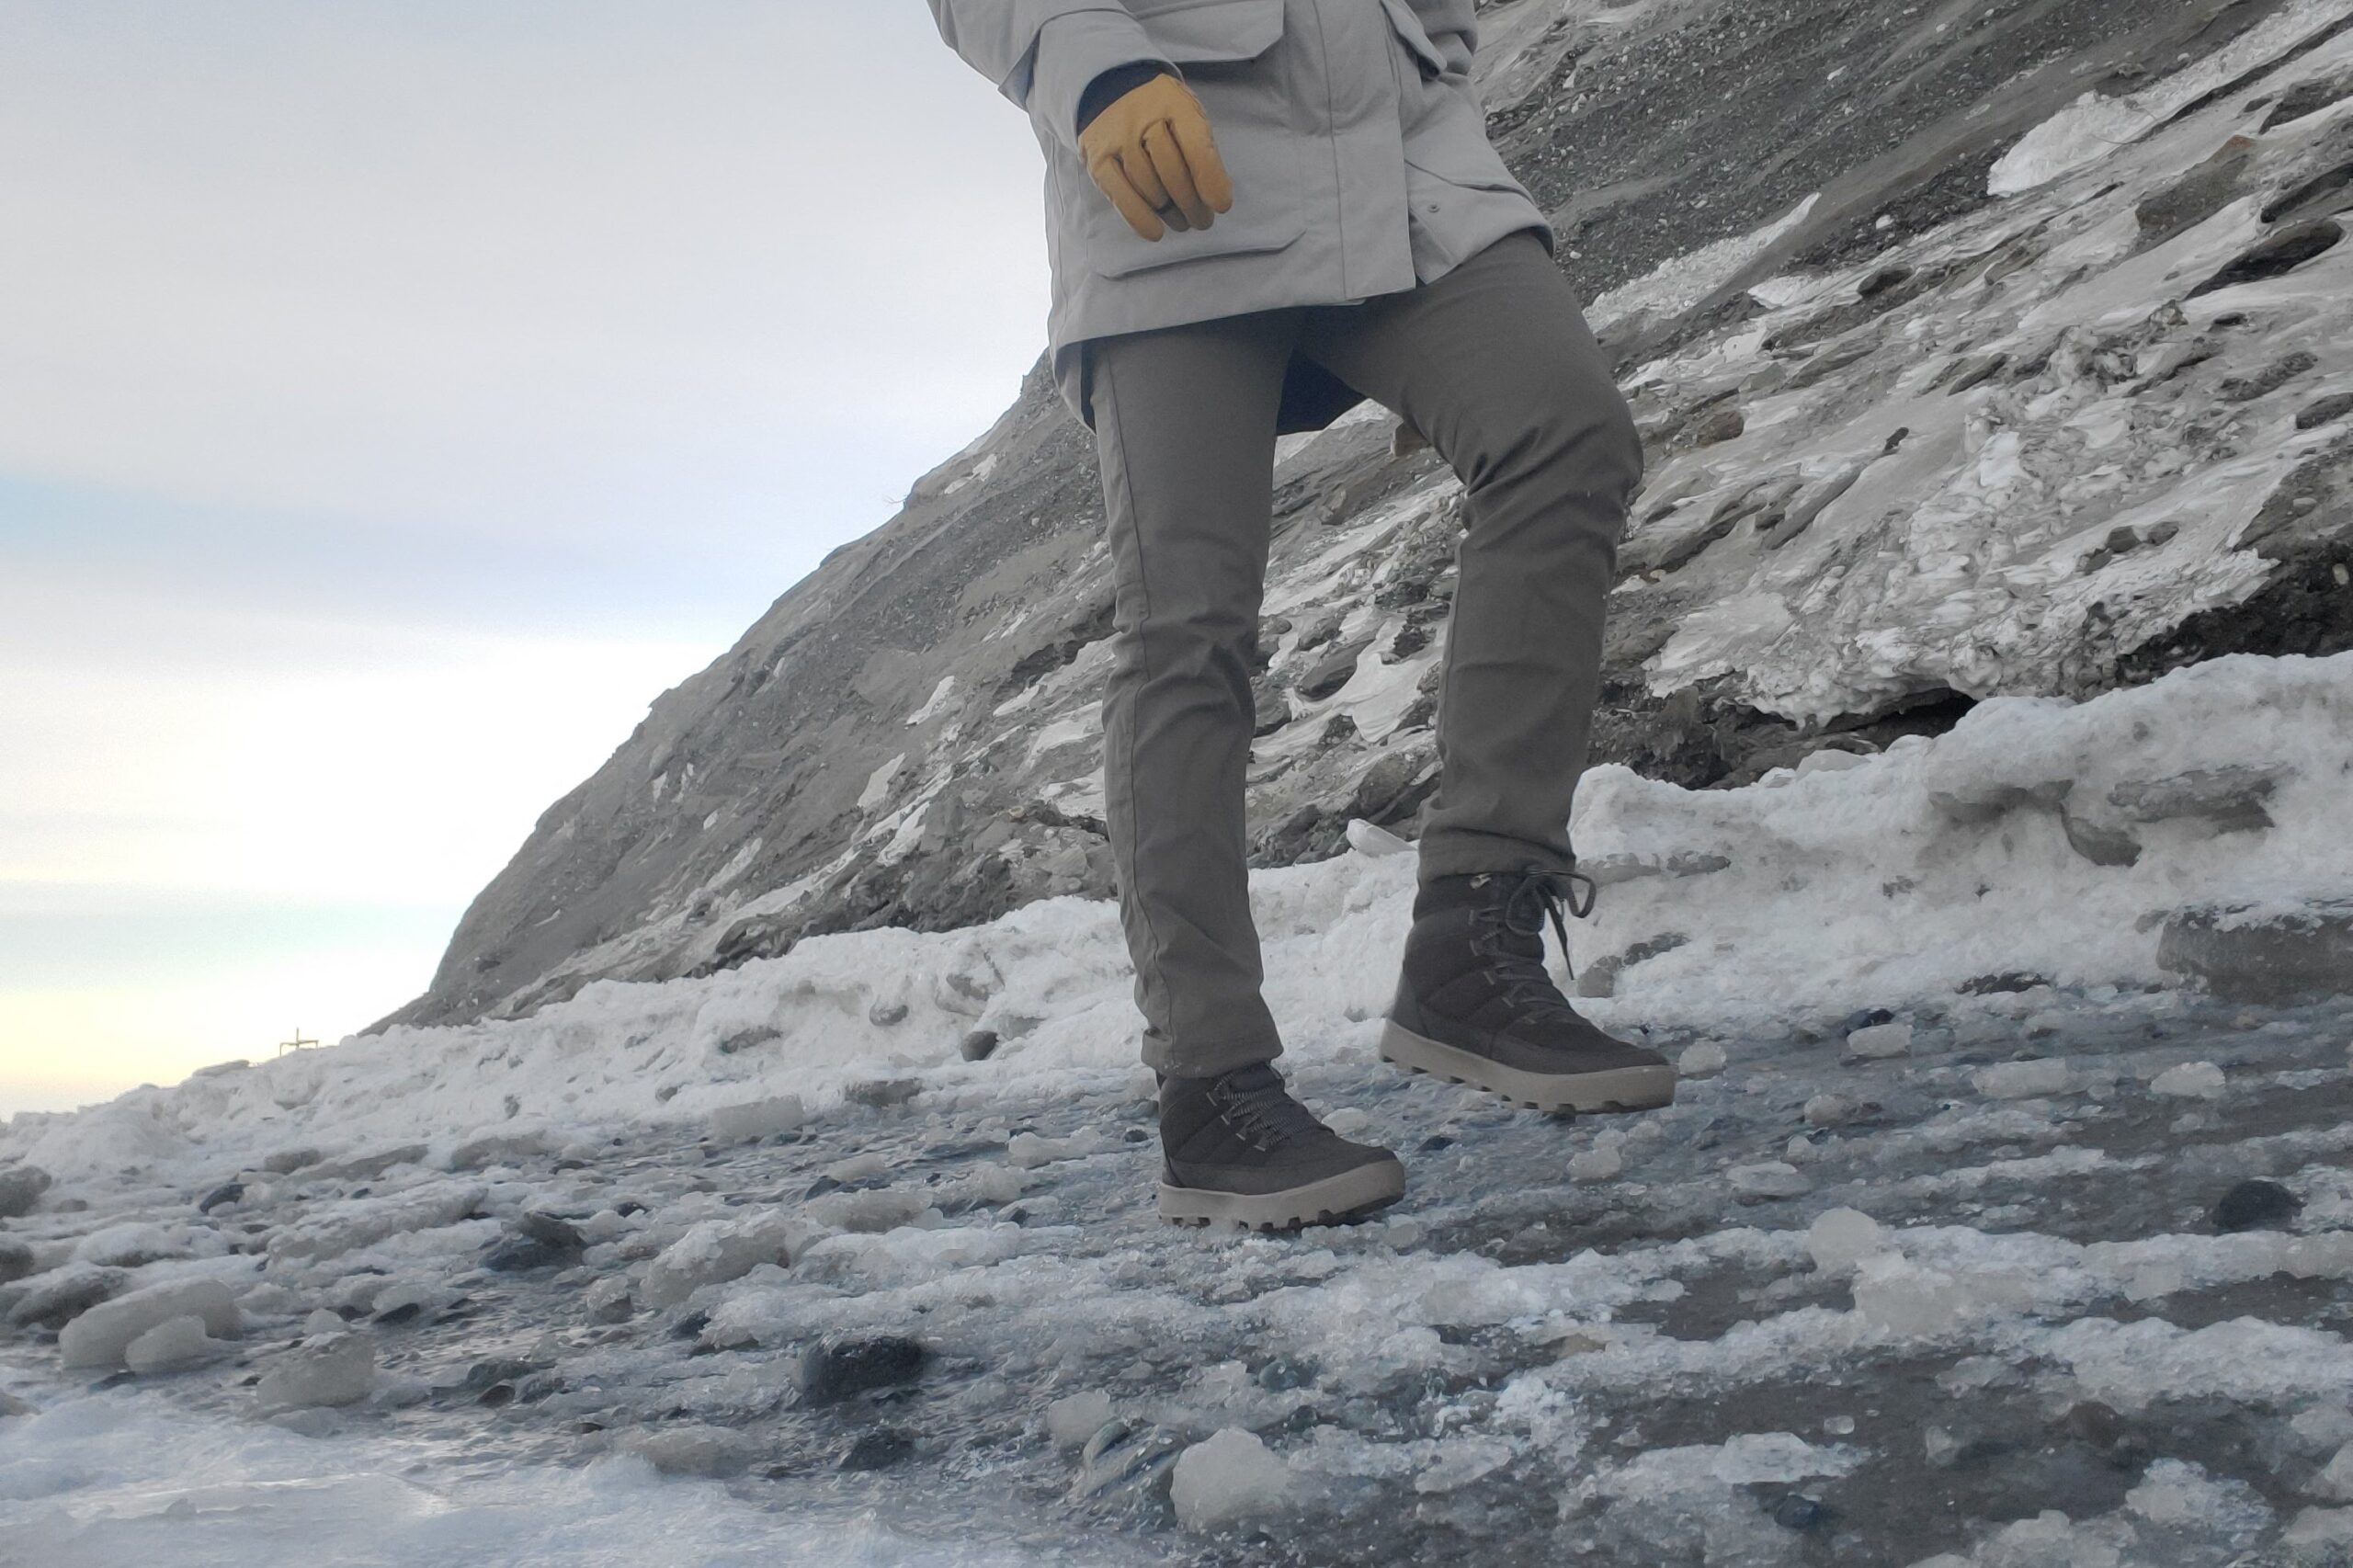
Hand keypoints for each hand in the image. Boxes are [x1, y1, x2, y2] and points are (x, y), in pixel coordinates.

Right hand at [1076, 72, 1233, 241]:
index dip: (1210, 179)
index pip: (1195, 146)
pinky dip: (1139, 218)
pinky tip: (1155, 231)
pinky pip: (1120, 194)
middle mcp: (1142, 118)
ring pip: (1149, 187)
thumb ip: (1200, 150)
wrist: (1111, 90)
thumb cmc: (1159, 112)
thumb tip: (1213, 200)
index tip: (1221, 205)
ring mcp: (1117, 138)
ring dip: (1170, 213)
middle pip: (1172, 173)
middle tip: (1202, 221)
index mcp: (1174, 103)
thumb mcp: (1186, 116)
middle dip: (1192, 204)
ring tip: (1182, 222)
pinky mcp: (1097, 159)